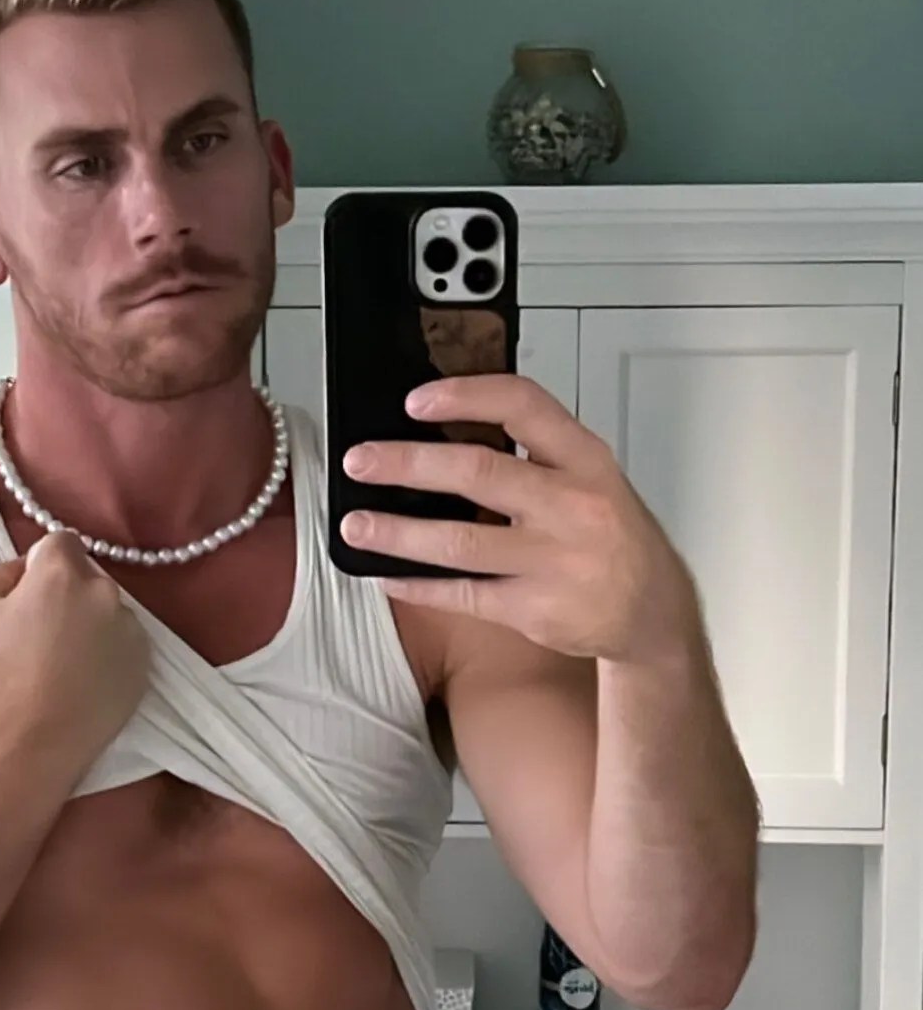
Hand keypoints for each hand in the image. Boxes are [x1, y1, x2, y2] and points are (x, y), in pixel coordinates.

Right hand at [0, 532, 149, 781]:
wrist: (34, 741)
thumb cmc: (0, 676)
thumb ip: (0, 574)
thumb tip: (22, 570)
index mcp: (62, 573)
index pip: (60, 542)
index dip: (43, 564)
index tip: (31, 591)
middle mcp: (105, 592)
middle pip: (87, 577)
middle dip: (69, 593)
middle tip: (45, 630)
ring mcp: (130, 627)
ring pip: (109, 611)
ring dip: (93, 622)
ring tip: (67, 661)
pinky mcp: (145, 661)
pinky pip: (125, 643)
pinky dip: (110, 652)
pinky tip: (87, 678)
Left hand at [339, 374, 700, 663]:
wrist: (654, 612)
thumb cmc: (611, 536)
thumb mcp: (590, 478)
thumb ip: (533, 453)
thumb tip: (441, 432)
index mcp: (584, 459)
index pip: (523, 406)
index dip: (465, 396)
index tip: (415, 400)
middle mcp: (572, 505)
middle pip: (478, 472)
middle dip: (408, 464)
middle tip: (360, 461)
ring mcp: (554, 561)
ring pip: (460, 542)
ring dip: (398, 532)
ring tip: (355, 525)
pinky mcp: (536, 609)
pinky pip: (464, 594)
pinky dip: (419, 585)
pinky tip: (387, 575)